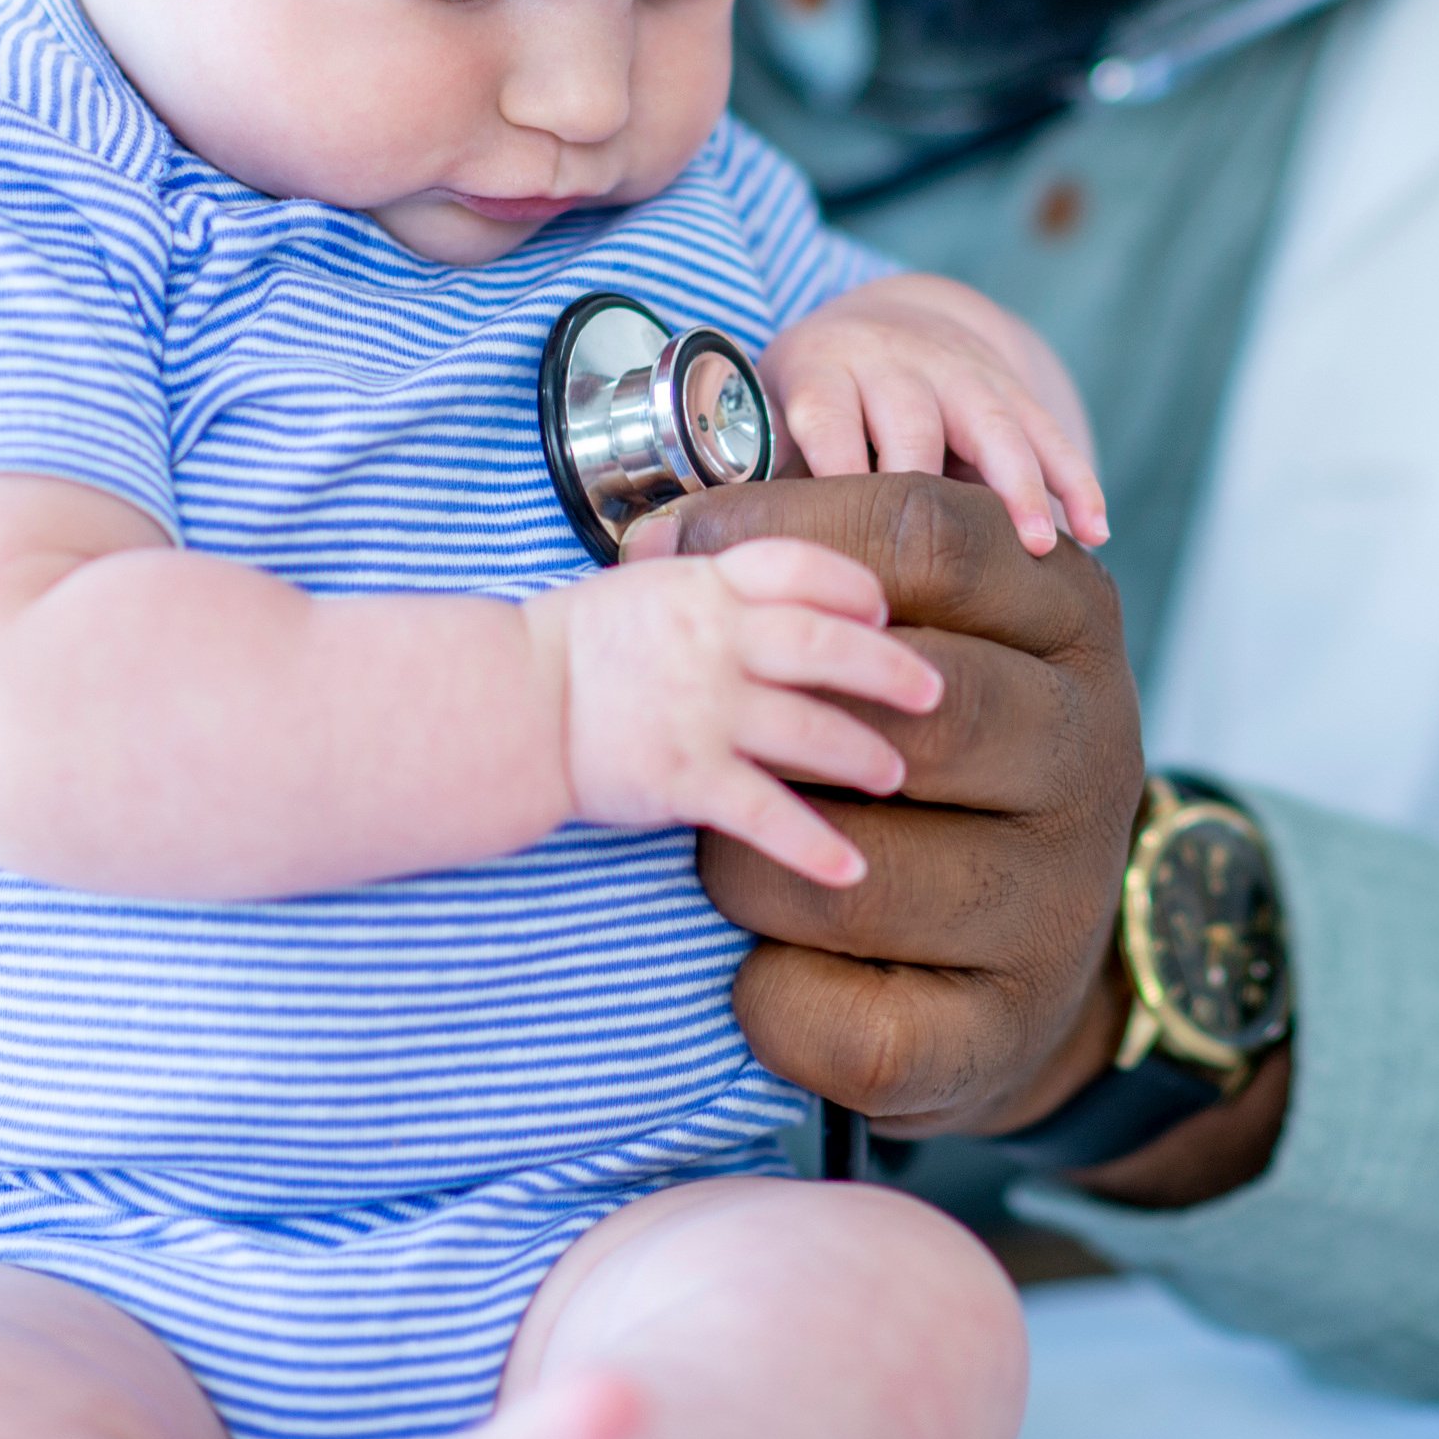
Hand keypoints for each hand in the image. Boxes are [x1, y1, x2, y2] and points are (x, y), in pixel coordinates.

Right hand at [539, 538, 944, 887]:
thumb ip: (714, 586)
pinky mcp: (683, 778)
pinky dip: (814, 847)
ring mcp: (701, 709)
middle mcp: (713, 641)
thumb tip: (780, 592)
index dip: (855, 586)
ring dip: (864, 755)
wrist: (504, 702)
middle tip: (934, 693)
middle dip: (890, 669)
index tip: (886, 610)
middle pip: (828, 645)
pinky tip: (850, 872)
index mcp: (705, 586)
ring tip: (896, 774)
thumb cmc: (573, 648)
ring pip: (811, 730)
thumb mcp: (644, 588)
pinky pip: (766, 815)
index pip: (801, 565)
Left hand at [632, 476, 1179, 1150]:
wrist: (1006, 958)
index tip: (670, 551)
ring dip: (745, 869)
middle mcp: (1093, 748)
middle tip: (714, 744)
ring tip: (723, 854)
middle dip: (774, 729)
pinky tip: (760, 965)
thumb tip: (650, 536)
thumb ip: (820, 572)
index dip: (780, 528)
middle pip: (907, 710)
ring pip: (859, 878)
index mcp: (1071, 621)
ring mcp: (1062, 896)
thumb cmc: (921, 755)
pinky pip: (849, 1021)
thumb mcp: (920, 629)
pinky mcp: (1006, 1026)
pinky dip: (766, 993)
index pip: (930, 534)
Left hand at [762, 275, 1108, 557]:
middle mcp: (894, 362)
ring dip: (1019, 486)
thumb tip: (734, 560)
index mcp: (823, 369)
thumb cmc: (810, 402)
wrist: (880, 322)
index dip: (838, 473)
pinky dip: (1075, 478)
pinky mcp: (1009, 386)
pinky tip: (1096, 530)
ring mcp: (959, 370)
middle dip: (930, 488)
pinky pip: (1048, 431)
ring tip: (1040, 547)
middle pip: (915, 423)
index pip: (829, 417)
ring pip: (994, 424)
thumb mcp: (771, 417)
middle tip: (941, 564)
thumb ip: (764, 478)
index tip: (847, 545)